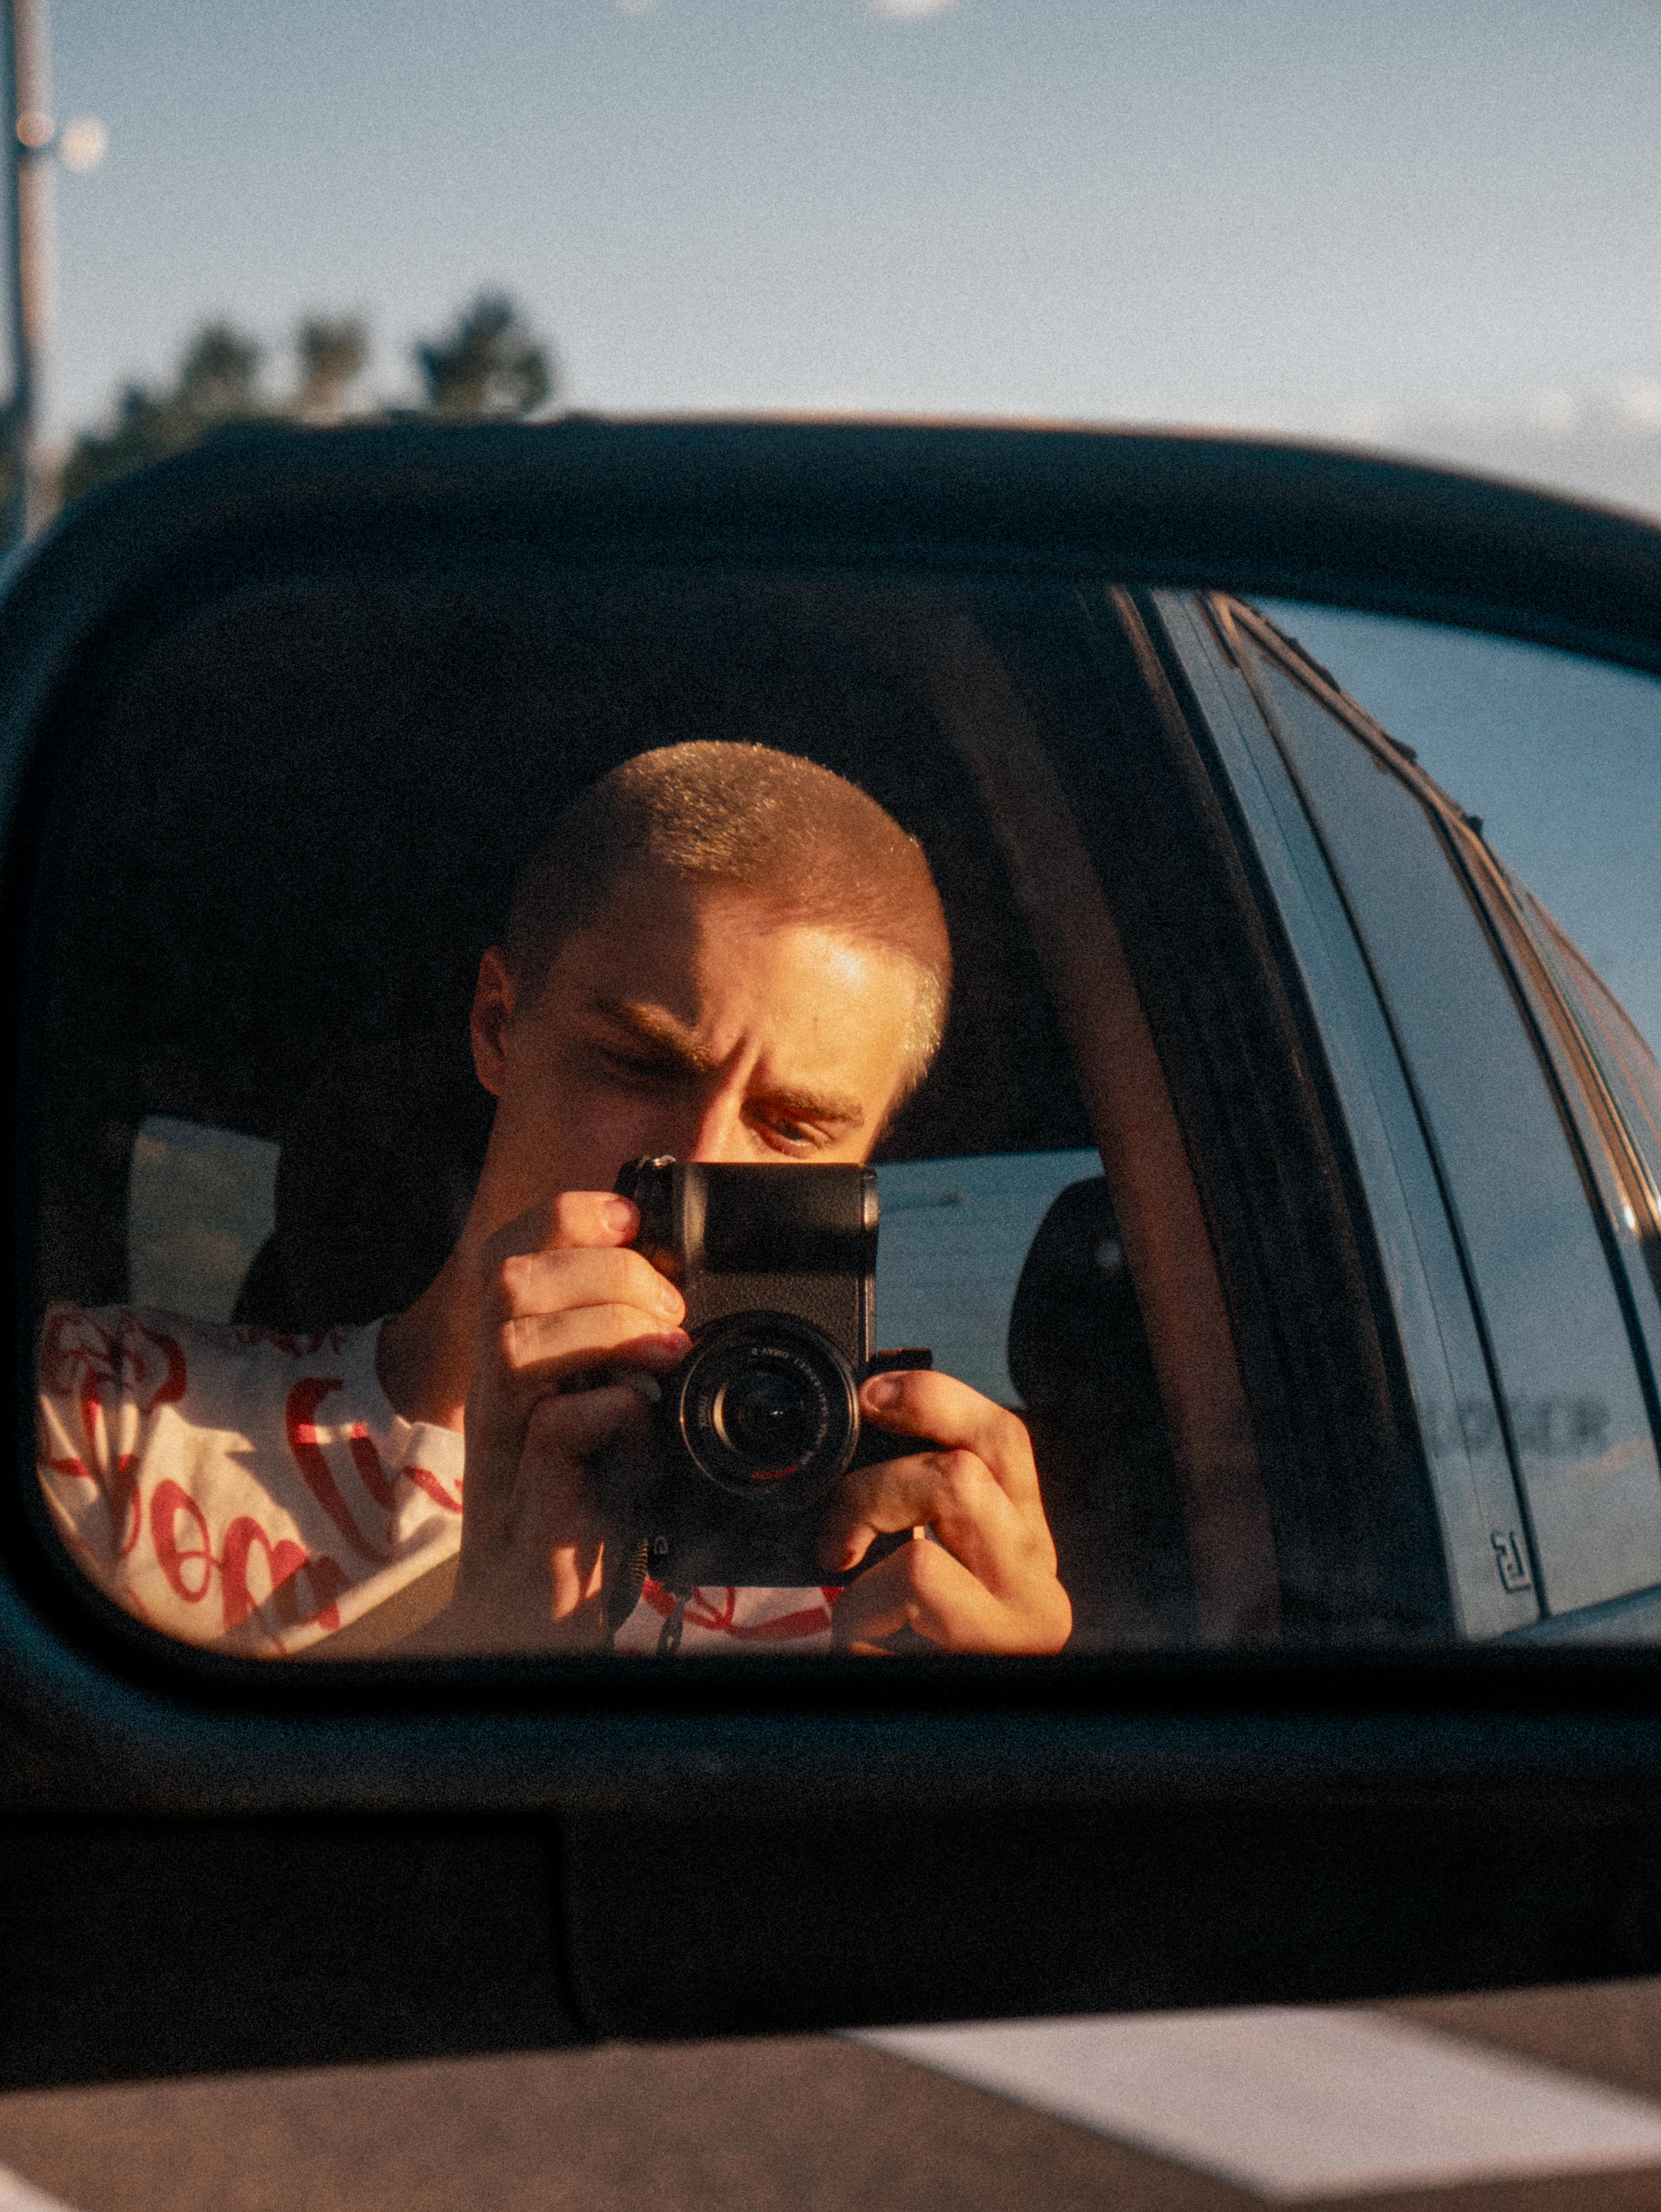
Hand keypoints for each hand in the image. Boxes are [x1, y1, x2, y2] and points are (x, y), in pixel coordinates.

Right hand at [424, 1191, 689, 1653]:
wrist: (537, 1622)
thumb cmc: (582, 1514)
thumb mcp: (608, 1416)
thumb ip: (624, 1358)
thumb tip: (678, 1299)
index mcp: (513, 1364)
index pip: (507, 1253)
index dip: (566, 1217)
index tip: (631, 1219)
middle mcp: (496, 1396)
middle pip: (504, 1279)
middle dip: (600, 1271)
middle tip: (666, 1311)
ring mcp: (505, 1449)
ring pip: (517, 1342)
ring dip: (604, 1328)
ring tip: (665, 1352)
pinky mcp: (531, 1506)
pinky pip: (553, 1430)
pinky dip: (610, 1411)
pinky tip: (643, 1422)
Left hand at [816, 1370, 1072, 1655]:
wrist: (910, 1767)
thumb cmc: (900, 1667)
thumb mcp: (918, 1578)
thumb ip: (919, 1515)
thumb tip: (868, 1434)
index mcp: (1021, 1544)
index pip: (1004, 1439)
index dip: (938, 1398)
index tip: (873, 1395)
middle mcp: (1039, 1573)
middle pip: (975, 1456)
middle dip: (885, 1470)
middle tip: (839, 1522)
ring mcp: (1024, 1610)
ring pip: (952, 1488)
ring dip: (872, 1514)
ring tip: (845, 1568)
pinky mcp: (996, 1644)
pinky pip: (917, 1571)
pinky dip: (865, 1594)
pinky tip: (863, 1636)